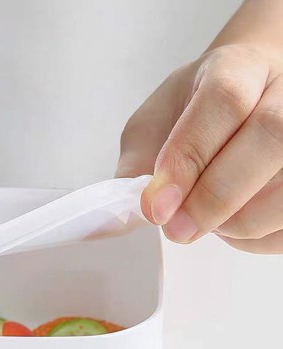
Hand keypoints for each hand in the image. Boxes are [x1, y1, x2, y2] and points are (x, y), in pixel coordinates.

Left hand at [117, 43, 282, 253]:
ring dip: (238, 222)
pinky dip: (258, 238)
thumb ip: (137, 164)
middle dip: (215, 197)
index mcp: (238, 68)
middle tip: (176, 229)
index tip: (156, 205)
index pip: (224, 101)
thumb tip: (121, 215)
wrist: (245, 102)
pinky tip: (231, 227)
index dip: (188, 158)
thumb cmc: (192, 116)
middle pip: (272, 138)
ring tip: (203, 223)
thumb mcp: (152, 127)